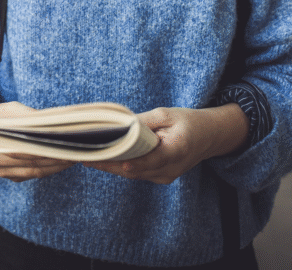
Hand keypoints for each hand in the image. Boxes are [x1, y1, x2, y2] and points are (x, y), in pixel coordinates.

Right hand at [0, 97, 74, 181]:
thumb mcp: (13, 109)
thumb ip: (32, 117)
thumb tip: (57, 122)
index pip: (30, 149)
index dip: (52, 149)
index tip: (70, 145)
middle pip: (34, 163)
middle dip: (58, 159)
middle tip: (77, 153)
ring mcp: (0, 170)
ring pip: (34, 172)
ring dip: (55, 167)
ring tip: (73, 159)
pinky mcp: (6, 175)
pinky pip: (30, 175)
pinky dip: (46, 170)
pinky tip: (59, 163)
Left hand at [83, 105, 247, 184]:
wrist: (209, 137)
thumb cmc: (187, 121)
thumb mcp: (166, 114)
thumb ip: (143, 122)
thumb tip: (117, 125)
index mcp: (176, 151)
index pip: (147, 160)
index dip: (126, 161)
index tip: (106, 159)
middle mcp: (170, 169)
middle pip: (134, 169)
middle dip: (107, 163)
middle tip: (82, 155)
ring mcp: (165, 176)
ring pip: (132, 173)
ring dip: (109, 166)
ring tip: (84, 156)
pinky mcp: (159, 177)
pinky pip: (136, 173)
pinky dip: (119, 166)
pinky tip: (101, 158)